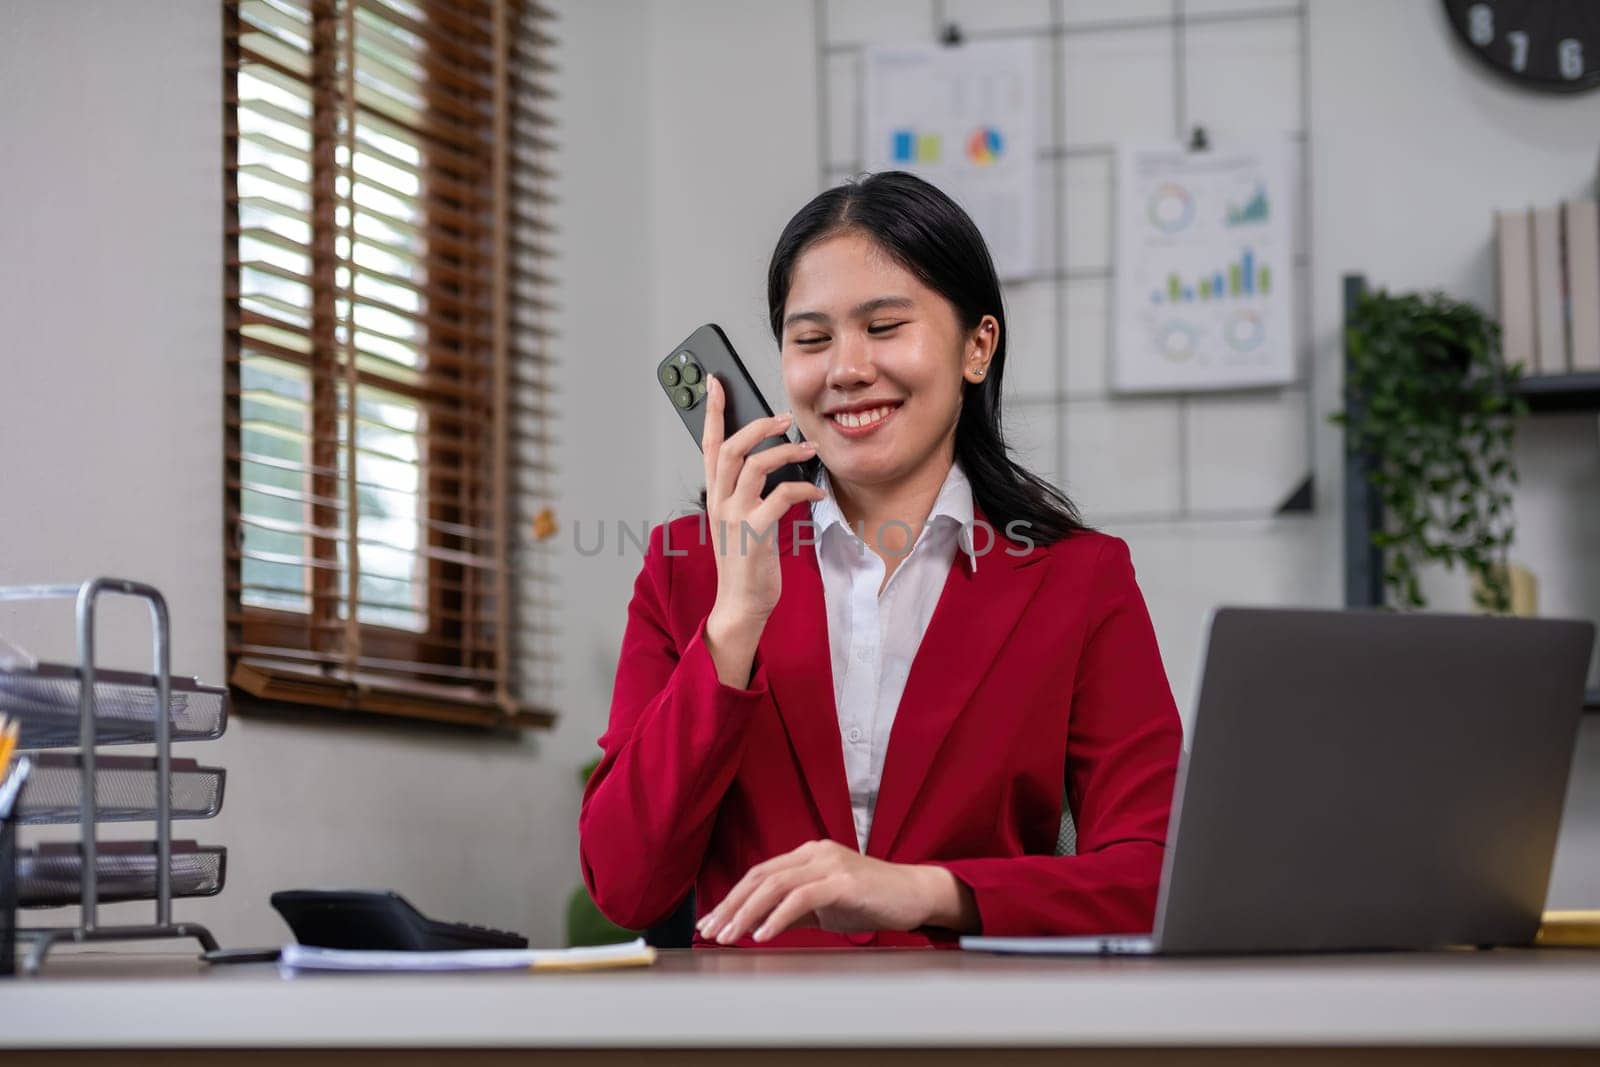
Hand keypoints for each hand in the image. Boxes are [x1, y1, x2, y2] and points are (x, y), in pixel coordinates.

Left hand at [696, 839, 977, 943]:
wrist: (916, 895)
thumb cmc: (872, 900)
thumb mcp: (825, 907)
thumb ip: (793, 911)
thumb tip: (757, 925)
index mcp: (808, 855)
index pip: (759, 874)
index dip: (732, 897)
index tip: (712, 921)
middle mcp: (815, 853)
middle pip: (760, 877)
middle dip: (731, 905)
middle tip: (711, 930)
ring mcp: (830, 864)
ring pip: (775, 885)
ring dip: (747, 912)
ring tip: (731, 936)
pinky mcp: (845, 881)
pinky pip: (802, 898)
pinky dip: (778, 916)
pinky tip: (763, 935)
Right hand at [701, 375, 824, 623]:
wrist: (741, 603)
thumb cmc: (746, 561)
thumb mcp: (740, 519)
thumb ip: (748, 490)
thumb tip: (772, 459)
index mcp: (715, 495)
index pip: (708, 444)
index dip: (712, 411)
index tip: (716, 382)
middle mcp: (720, 502)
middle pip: (730, 449)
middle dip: (757, 425)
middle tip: (783, 416)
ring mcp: (735, 518)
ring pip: (753, 467)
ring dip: (784, 452)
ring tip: (808, 449)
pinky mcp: (754, 535)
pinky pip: (779, 498)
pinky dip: (801, 490)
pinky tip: (816, 494)